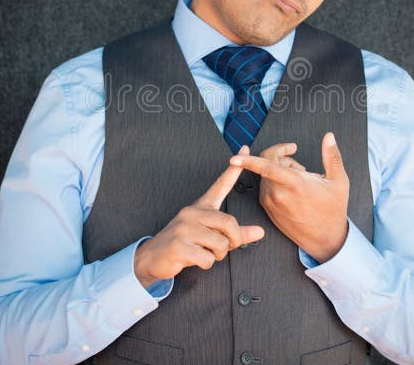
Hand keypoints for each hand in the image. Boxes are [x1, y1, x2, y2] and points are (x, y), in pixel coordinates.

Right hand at [134, 146, 264, 287]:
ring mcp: (184, 228)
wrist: (153, 257)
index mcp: (201, 207)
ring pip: (221, 245)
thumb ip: (236, 234)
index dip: (234, 170)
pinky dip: (205, 264)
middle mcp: (192, 212)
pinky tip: (192, 260)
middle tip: (225, 249)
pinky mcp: (179, 246)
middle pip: (229, 224)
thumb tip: (260, 232)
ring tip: (202, 252)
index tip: (244, 149)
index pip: (220, 185)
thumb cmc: (186, 244)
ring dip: (217, 256)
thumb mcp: (210, 236)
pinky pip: (208, 259)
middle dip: (233, 242)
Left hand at [229, 132, 348, 262]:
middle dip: (283, 157)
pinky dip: (275, 181)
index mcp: (295, 185)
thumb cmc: (333, 210)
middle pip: (268, 162)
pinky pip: (265, 185)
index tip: (235, 158)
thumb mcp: (339, 181)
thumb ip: (332, 155)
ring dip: (280, 169)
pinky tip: (291, 189)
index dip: (249, 160)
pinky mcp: (267, 207)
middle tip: (302, 166)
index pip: (267, 167)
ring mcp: (271, 202)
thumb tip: (329, 136)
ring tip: (300, 180)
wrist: (325, 239)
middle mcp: (279, 194)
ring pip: (266, 174)